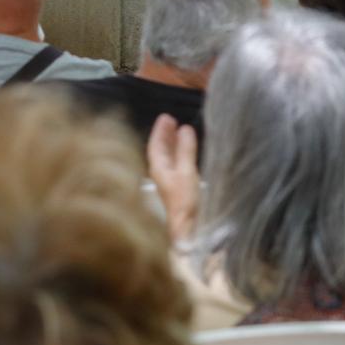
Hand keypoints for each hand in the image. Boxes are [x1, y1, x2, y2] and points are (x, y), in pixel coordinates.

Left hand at [145, 114, 201, 244]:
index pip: (156, 145)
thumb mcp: (187, 172)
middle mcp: (162, 174)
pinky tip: (187, 151)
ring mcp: (170, 180)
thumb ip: (186, 150)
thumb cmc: (185, 202)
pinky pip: (177, 163)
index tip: (166, 117)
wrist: (188, 227)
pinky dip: (181, 153)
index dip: (160, 131)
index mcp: (159, 169)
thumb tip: (185, 129)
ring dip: (173, 143)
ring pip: (169, 157)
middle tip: (172, 120)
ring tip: (180, 131)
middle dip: (166, 135)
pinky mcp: (179, 186)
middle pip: (161, 150)